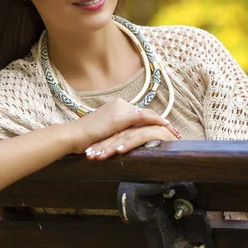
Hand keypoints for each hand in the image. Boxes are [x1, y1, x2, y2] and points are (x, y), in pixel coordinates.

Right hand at [65, 98, 179, 153]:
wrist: (73, 136)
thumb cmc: (83, 140)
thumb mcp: (102, 135)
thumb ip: (113, 134)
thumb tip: (122, 142)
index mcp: (114, 108)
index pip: (138, 114)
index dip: (151, 121)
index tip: (162, 129)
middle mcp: (119, 104)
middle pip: (146, 112)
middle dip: (161, 122)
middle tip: (174, 131)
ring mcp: (121, 108)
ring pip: (148, 114)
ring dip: (163, 123)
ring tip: (174, 132)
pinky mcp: (122, 116)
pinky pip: (145, 118)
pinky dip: (158, 122)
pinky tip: (167, 127)